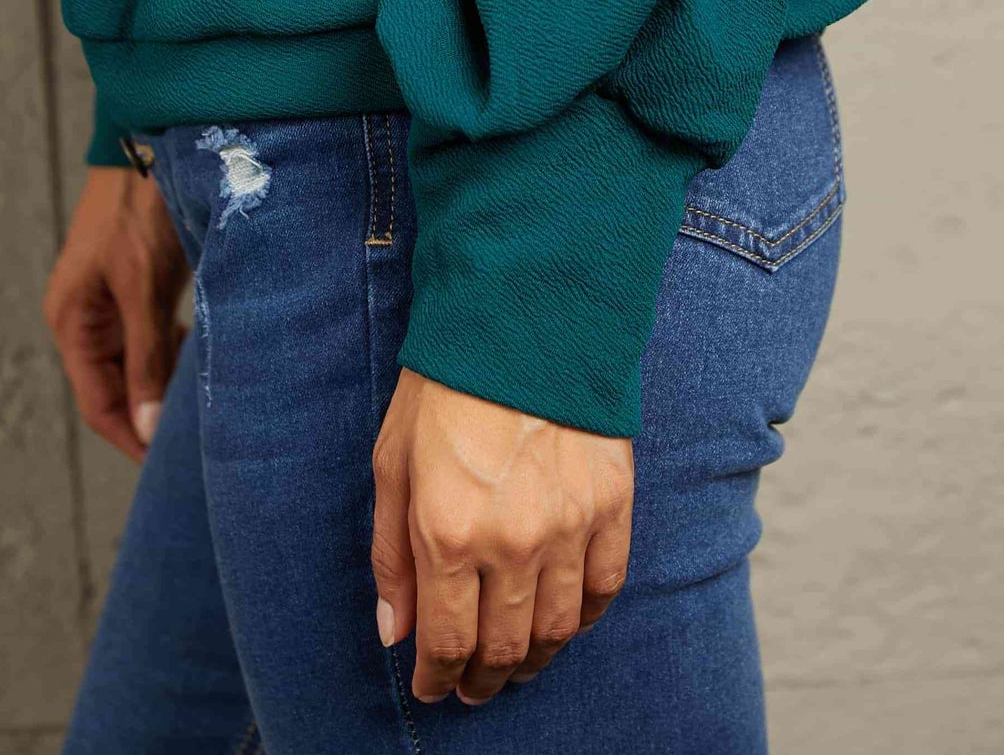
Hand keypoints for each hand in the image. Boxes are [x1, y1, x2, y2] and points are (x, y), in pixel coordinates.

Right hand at [44, 166, 187, 461]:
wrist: (150, 142)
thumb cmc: (141, 208)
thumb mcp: (144, 287)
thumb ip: (147, 358)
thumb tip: (148, 427)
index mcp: (74, 321)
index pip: (99, 404)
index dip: (132, 437)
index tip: (169, 463)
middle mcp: (86, 315)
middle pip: (117, 385)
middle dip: (152, 411)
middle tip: (196, 433)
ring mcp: (110, 297)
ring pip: (137, 359)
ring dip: (166, 378)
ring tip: (205, 393)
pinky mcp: (135, 280)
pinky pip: (150, 332)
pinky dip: (173, 348)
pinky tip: (201, 349)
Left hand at [371, 370, 632, 704]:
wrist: (520, 317)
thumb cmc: (446, 385)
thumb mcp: (392, 462)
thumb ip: (392, 554)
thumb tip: (395, 632)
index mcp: (447, 533)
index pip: (445, 642)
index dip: (436, 678)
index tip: (430, 686)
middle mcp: (512, 542)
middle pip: (504, 648)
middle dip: (482, 679)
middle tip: (472, 686)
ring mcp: (569, 526)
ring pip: (556, 630)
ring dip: (534, 660)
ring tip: (516, 665)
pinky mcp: (612, 504)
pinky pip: (605, 588)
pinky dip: (584, 618)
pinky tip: (564, 622)